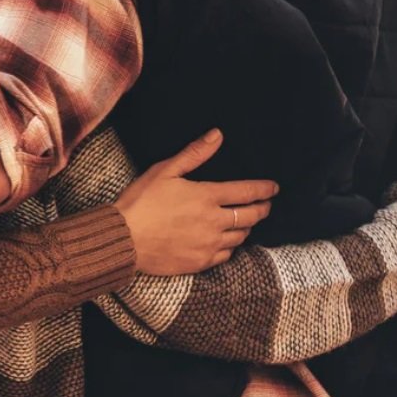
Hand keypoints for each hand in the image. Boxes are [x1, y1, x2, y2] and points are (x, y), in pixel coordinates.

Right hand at [116, 129, 275, 275]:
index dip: (264, 189)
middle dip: (263, 209)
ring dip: (246, 227)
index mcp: (206, 196)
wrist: (123, 239)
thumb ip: (194, 154)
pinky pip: (227, 255)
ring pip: (241, 236)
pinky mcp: (201, 262)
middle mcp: (214, 222)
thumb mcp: (164, 171)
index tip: (274, 188)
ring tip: (245, 221)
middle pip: (251, 216)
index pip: (247, 192)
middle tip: (266, 205)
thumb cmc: (140, 202)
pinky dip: (231, 246)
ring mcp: (209, 244)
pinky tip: (226, 241)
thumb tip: (217, 135)